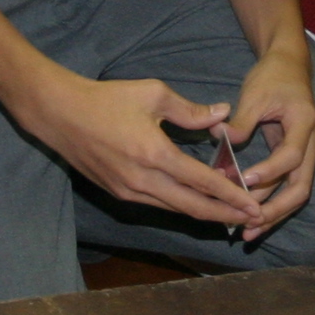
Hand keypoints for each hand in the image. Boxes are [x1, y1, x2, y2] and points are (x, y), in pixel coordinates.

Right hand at [29, 72, 259, 228]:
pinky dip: (182, 206)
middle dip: (226, 215)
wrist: (60, 114)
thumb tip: (222, 115)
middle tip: (254, 220)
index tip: (254, 204)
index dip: (231, 196)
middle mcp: (142, 181)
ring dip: (206, 214)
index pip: (202, 182)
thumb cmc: (106, 99)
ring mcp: (129, 191)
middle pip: (193, 207)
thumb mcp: (153, 94)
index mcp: (154, 154)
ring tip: (233, 215)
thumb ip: (190, 110)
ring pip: (175, 210)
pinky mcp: (119, 193)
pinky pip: (158, 205)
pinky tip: (198, 204)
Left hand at [223, 44, 314, 241]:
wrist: (289, 67)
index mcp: (304, 123)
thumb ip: (242, 119)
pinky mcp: (295, 159)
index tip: (246, 180)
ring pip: (296, 192)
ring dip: (274, 213)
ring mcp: (305, 154)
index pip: (291, 156)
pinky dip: (272, 203)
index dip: (270, 171)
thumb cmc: (273, 77)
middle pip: (301, 186)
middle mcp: (311, 143)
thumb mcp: (255, 93)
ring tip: (248, 233)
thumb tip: (223, 137)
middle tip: (250, 224)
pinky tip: (253, 219)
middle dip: (276, 209)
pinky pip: (287, 187)